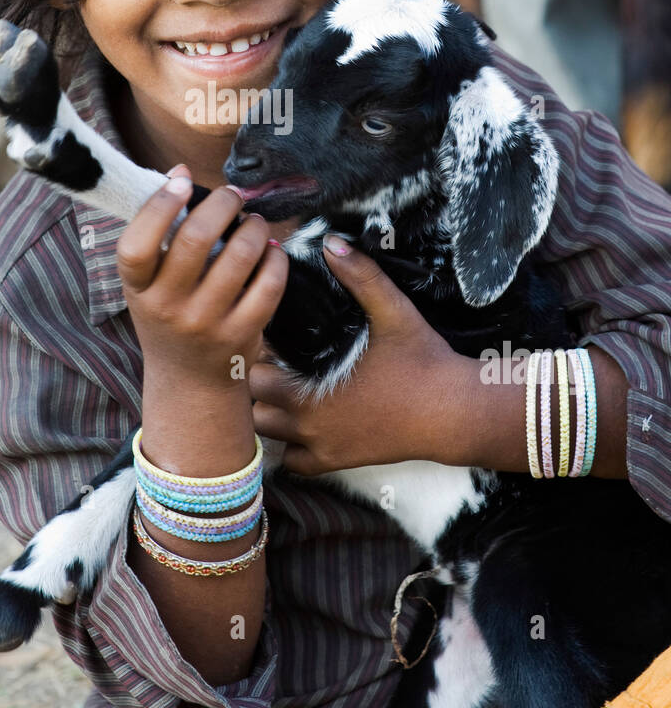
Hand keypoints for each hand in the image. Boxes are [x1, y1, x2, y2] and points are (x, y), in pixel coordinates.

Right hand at [117, 163, 288, 390]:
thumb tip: (179, 170)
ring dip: (253, 227)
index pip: (136, 245)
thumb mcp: (150, 279)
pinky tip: (272, 250)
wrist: (189, 381)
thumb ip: (160, 227)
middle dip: (222, 204)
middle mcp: (166, 307)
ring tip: (254, 222)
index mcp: (137, 288)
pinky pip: (267, 285)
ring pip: (239, 256)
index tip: (183, 182)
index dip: (158, 207)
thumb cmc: (168, 313)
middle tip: (233, 196)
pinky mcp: (240, 335)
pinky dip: (275, 258)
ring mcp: (204, 324)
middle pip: (195, 239)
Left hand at [250, 235, 467, 473]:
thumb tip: (331, 242)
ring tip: (285, 391)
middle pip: (253, 406)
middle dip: (258, 384)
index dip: (257, 355)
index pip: (253, 374)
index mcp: (308, 390)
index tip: (272, 342)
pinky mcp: (338, 463)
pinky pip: (295, 465)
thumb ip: (360, 276)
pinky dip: (292, 448)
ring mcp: (322, 448)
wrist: (454, 413)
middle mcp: (307, 425)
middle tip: (275, 364)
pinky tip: (305, 424)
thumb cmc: (422, 362)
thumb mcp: (392, 311)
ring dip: (270, 415)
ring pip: (268, 436)